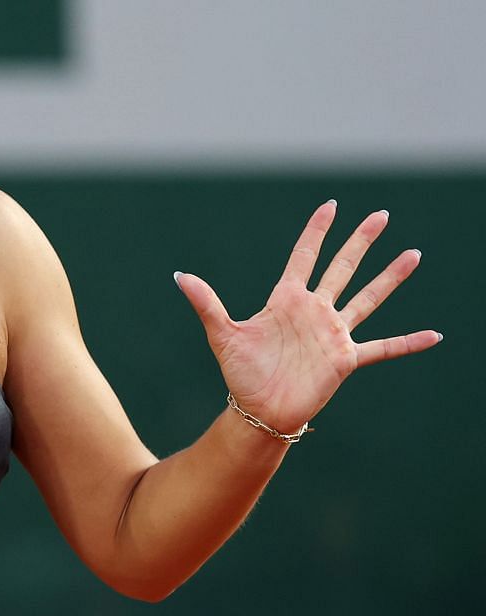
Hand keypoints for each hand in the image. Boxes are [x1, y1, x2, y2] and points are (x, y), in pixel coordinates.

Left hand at [174, 201, 439, 434]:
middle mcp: (314, 311)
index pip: (304, 256)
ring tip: (413, 254)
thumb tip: (180, 275)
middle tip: (381, 215)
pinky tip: (435, 336)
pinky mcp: (346, 358)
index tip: (331, 205)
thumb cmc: (240, 373)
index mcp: (286, 300)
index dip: (317, 231)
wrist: (258, 410)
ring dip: (390, 277)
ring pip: (368, 298)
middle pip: (342, 268)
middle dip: (361, 241)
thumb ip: (206, 303)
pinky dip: (409, 343)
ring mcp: (333, 333)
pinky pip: (384, 348)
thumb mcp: (222, 333)